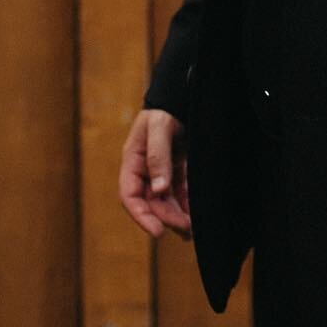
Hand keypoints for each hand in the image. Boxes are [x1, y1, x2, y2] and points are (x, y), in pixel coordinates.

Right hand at [118, 109, 191, 239]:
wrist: (182, 95)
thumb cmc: (165, 109)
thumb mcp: (159, 128)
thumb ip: (157, 157)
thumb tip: (158, 189)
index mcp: (133, 161)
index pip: (130, 195)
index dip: (141, 216)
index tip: (157, 232)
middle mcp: (145, 170)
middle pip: (152, 202)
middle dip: (167, 218)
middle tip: (186, 229)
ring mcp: (162, 171)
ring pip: (167, 201)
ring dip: (178, 216)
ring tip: (192, 230)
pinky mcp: (178, 169)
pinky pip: (180, 192)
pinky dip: (187, 205)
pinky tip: (196, 217)